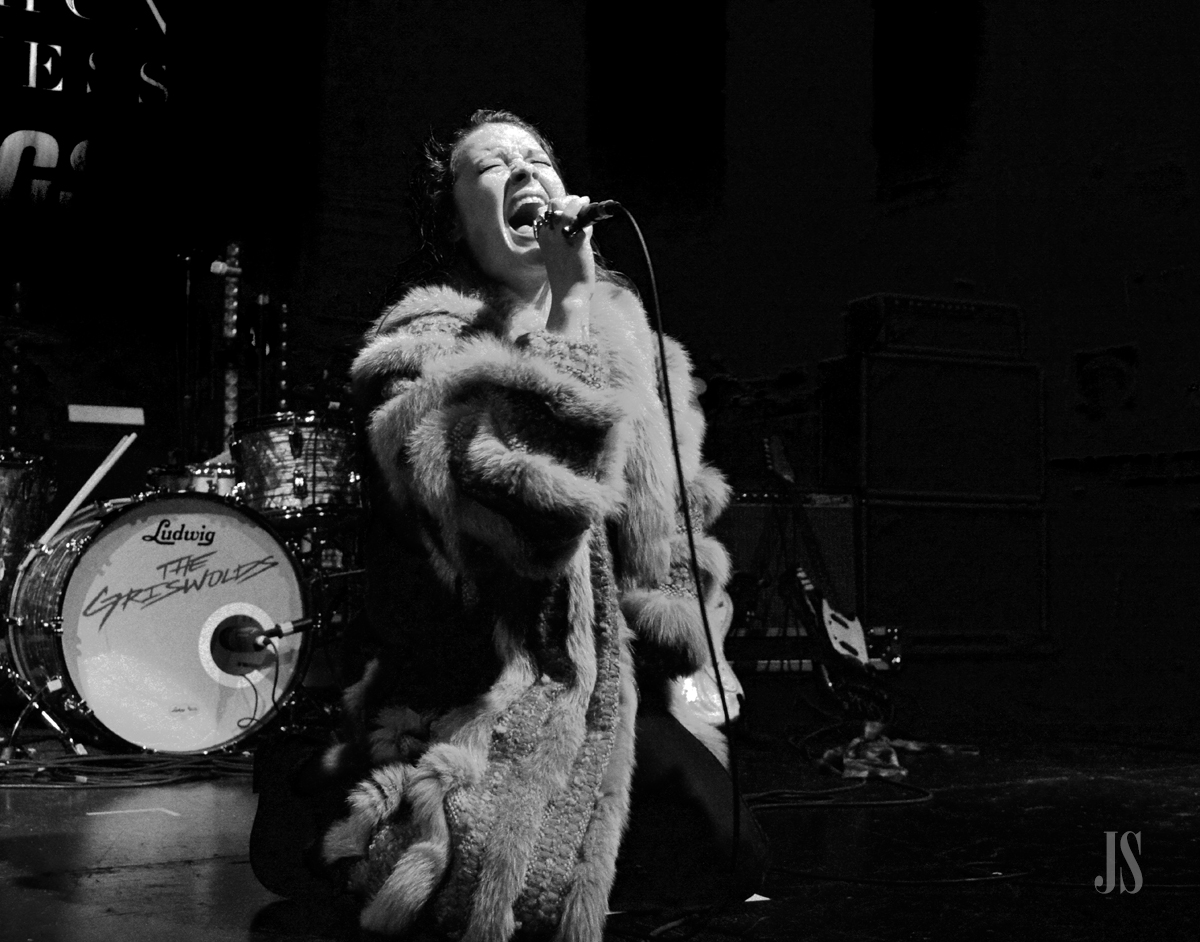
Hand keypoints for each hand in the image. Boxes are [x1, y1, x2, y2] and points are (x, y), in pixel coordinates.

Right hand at [536, 195, 595, 338]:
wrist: (569, 295)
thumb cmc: (566, 278)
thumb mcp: (560, 255)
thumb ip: (568, 238)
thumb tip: (585, 226)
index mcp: (542, 239)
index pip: (542, 212)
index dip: (555, 206)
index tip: (566, 205)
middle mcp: (549, 235)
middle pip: (554, 205)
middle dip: (567, 199)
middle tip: (578, 201)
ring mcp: (561, 238)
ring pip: (566, 208)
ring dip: (577, 202)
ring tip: (585, 202)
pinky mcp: (577, 242)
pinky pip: (583, 222)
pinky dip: (589, 218)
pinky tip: (593, 221)